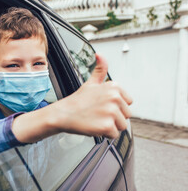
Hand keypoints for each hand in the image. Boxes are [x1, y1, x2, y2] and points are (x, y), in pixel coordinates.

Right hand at [12, 54, 132, 142]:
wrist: (62, 114)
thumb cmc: (77, 101)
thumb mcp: (90, 83)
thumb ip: (100, 69)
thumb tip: (100, 55)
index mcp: (114, 87)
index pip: (127, 103)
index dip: (115, 107)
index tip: (101, 106)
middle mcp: (114, 98)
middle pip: (126, 116)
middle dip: (113, 118)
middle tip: (97, 114)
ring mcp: (111, 112)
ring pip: (121, 126)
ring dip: (110, 126)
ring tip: (96, 120)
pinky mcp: (107, 125)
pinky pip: (114, 135)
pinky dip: (105, 134)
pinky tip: (94, 126)